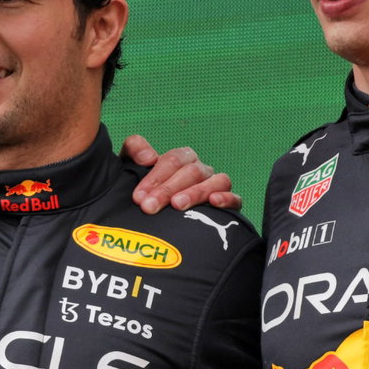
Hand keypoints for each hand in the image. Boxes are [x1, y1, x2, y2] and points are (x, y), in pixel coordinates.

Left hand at [122, 135, 240, 212]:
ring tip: (177, 205)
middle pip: (191, 171)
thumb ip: (134, 150)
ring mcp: (216, 185)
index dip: (155, 177)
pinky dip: (227, 198)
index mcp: (182, 159)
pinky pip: (236, 198)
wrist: (157, 219)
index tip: (139, 196)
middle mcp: (201, 170)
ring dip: (196, 192)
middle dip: (167, 189)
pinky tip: (213, 202)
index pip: (172, 160)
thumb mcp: (133, 168)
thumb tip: (148, 156)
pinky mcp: (230, 204)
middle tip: (149, 206)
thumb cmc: (146, 192)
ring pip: (215, 181)